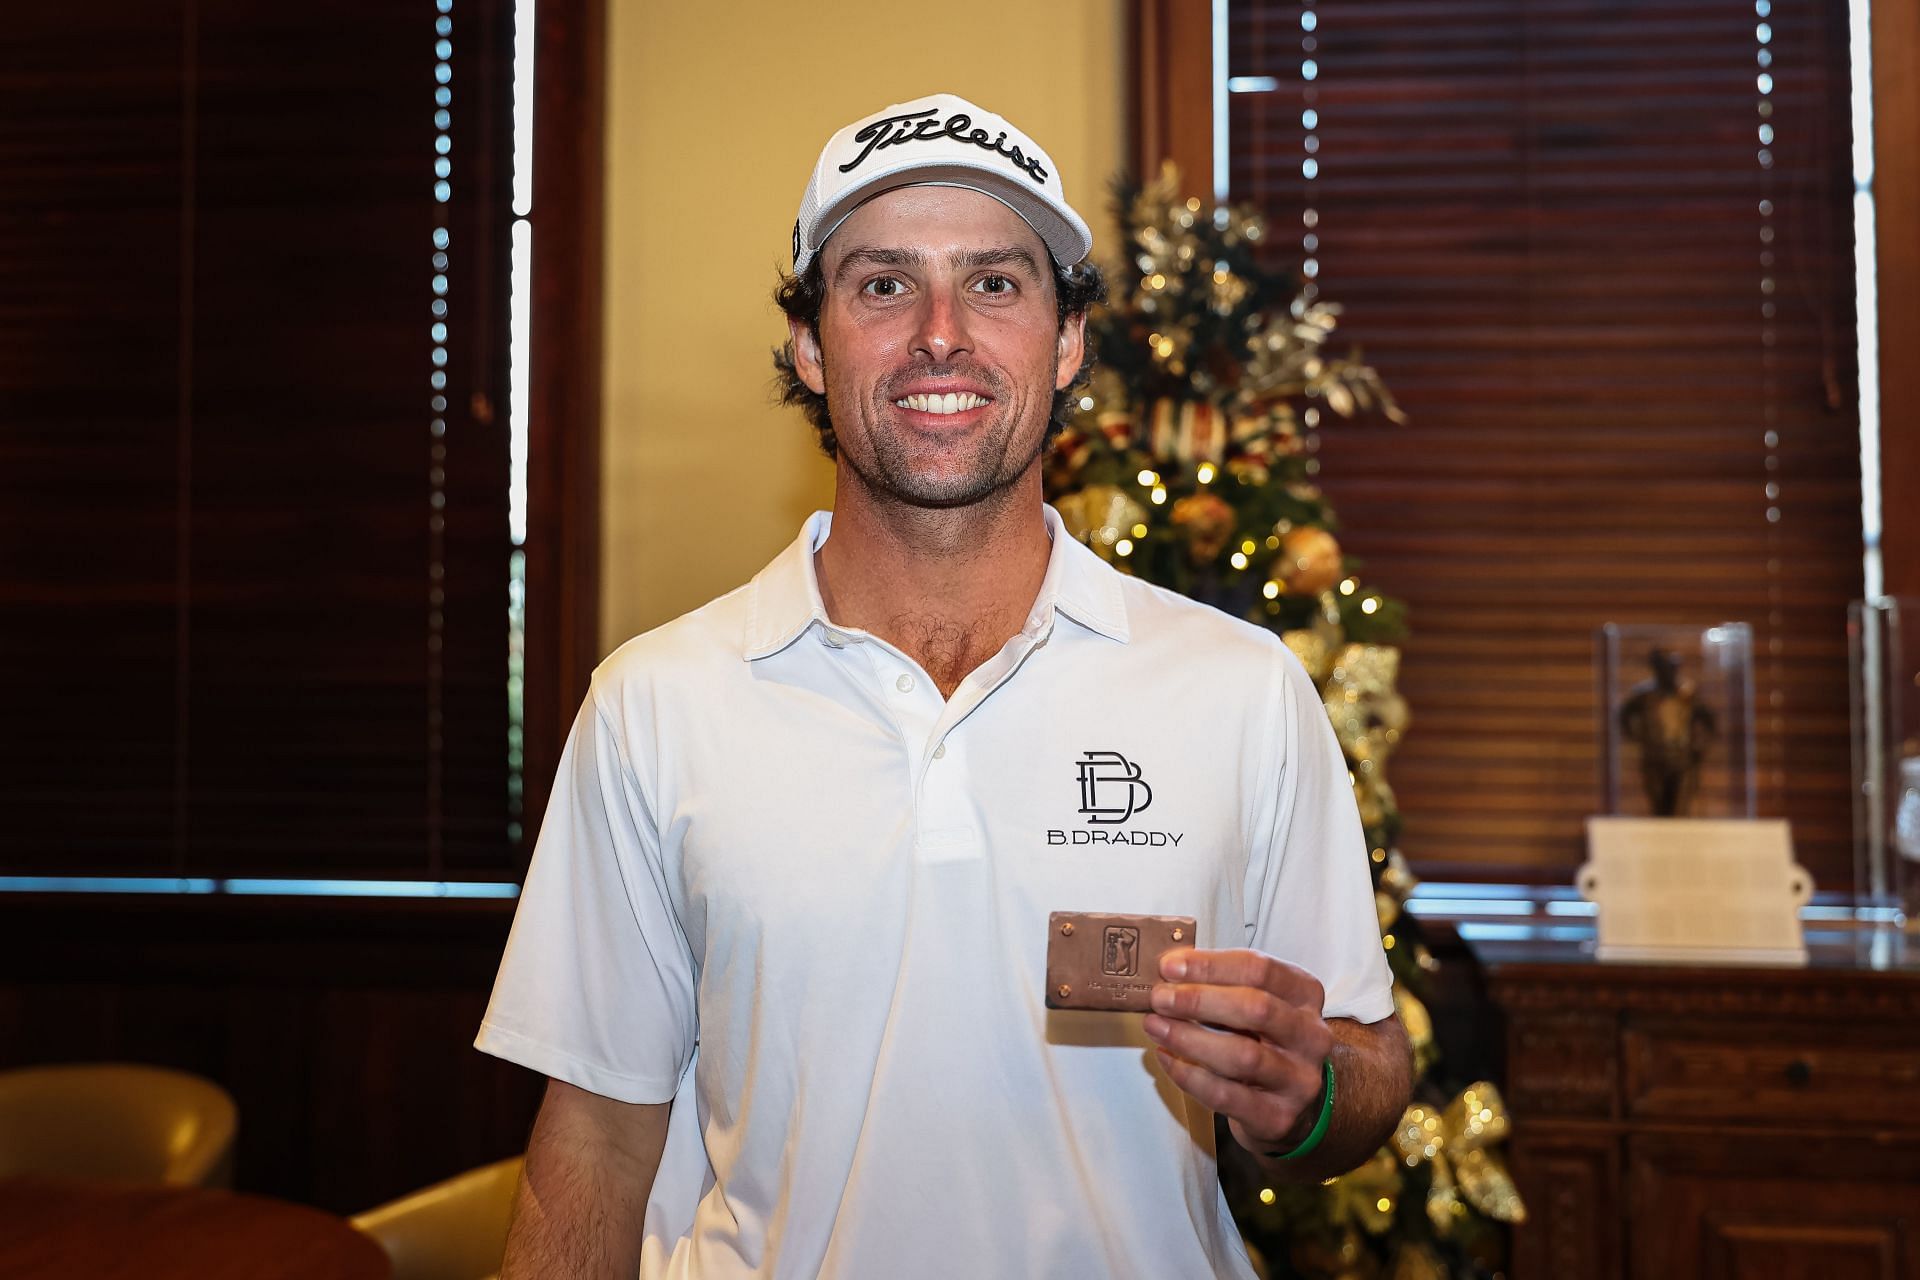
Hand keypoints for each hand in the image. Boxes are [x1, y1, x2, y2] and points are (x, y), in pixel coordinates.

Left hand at [1142, 947, 1332, 1155]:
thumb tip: (1168, 972)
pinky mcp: (1278, 1116)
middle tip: (1160, 998)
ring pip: (1242, 1055)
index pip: (1260, 969)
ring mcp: (1299, 1079)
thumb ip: (1220, 985)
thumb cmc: (1263, 1041)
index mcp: (1305, 994)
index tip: (1169, 966)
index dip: (1211, 965)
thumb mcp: (1254, 1003)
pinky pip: (1226, 1095)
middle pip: (1256, 1008)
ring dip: (1189, 1038)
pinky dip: (1189, 1076)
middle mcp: (1311, 1035)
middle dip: (1199, 1000)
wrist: (1289, 1104)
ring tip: (1155, 1027)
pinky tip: (1167, 1059)